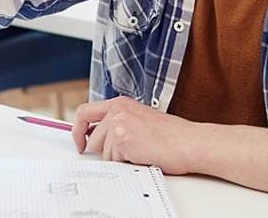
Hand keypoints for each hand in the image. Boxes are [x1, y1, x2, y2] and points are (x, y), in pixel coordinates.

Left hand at [71, 97, 198, 173]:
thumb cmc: (172, 136)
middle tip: (124, 155)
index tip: (79, 143)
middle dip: (103, 152)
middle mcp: (117, 109)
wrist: (190, 143)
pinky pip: (114, 160)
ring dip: (118, 158)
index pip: (85, 112)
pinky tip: (143, 156)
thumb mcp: (140, 120)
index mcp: (121, 103)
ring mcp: (119, 123)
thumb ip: (118, 123)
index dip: (77, 130)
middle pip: (92, 138)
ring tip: (140, 152)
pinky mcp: (122, 138)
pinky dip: (127, 164)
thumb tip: (96, 139)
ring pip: (102, 152)